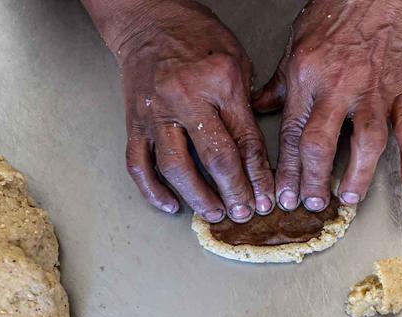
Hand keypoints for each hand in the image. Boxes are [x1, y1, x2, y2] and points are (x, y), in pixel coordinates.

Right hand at [84, 0, 273, 221]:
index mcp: (219, 82)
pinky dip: (153, 190)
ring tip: (214, 213)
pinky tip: (170, 205)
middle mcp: (186, 98)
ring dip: (197, 197)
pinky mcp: (134, 121)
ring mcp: (156, 112)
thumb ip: (245, 105)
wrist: (148, 17)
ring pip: (175, 167)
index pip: (245, 140)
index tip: (267, 198)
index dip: (258, 176)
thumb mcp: (236, 60)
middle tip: (245, 213)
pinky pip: (139, 163)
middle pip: (214, 158)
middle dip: (234, 192)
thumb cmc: (196, 35)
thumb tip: (257, 153)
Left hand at [252, 0, 401, 210]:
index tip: (284, 195)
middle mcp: (339, 87)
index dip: (286, 170)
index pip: (292, 133)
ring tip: (349, 197)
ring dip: (357, 175)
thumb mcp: (296, 44)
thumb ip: (280, 83)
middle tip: (311, 205)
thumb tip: (260, 107)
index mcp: (307, 77)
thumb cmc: (337, 13)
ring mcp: (374, 91)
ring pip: (366, 142)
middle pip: (321, 144)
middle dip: (313, 181)